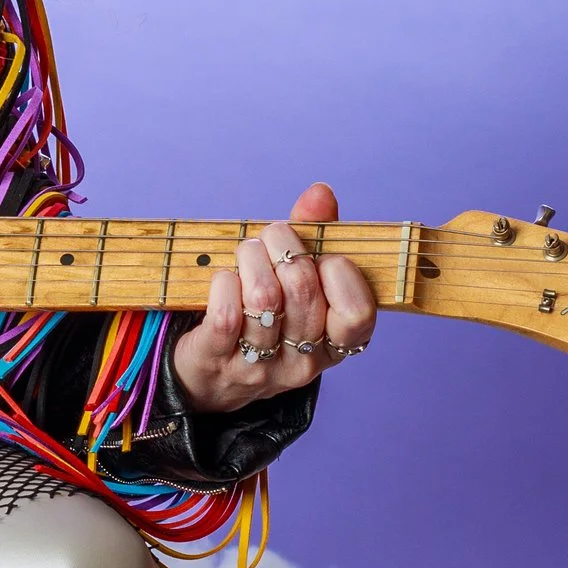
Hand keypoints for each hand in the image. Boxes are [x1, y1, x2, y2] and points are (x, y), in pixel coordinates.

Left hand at [169, 182, 376, 412]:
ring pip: (264, 297)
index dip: (339, 273)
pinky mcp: (218, 362)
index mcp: (334, 345)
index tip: (321, 256)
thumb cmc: (264, 315)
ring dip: (252, 259)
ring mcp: (260, 367)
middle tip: (272, 237)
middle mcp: (303, 362)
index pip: (357, 314)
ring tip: (247, 253)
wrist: (211, 375)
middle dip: (285, 247)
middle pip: (304, 290)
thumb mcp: (297, 280)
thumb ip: (314, 235)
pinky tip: (225, 279)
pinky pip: (226, 313)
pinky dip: (224, 282)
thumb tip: (320, 192)